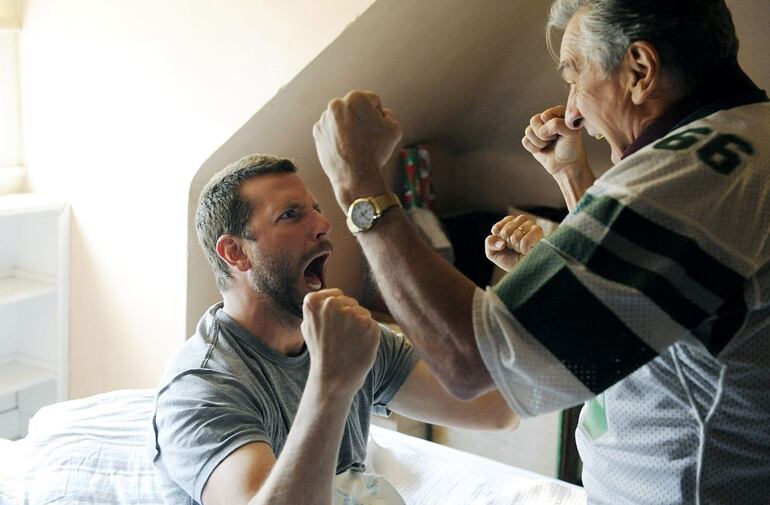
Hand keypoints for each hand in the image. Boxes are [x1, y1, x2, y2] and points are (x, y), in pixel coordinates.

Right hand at [301, 289, 380, 393]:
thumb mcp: (307, 326)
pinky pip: (372, 324)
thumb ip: (317, 308)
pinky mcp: (369, 325)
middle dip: (349, 318)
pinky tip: (358, 347)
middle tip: (340, 339)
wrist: (333, 379)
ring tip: (348, 344)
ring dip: (359, 327)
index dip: (337, 312)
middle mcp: (332, 304)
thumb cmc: (320, 353)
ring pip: (363, 313)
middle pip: (351, 303)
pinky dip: (369, 335)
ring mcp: (351, 314)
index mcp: (313, 302)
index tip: (332, 329)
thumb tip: (328, 296)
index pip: (336, 295)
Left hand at [313, 90, 402, 208]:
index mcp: (356, 98)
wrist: (356, 176)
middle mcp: (336, 104)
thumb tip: (380, 113)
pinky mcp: (317, 132)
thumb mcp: (394, 128)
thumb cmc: (377, 151)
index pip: (373, 101)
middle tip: (366, 138)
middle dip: (361, 119)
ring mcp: (324, 118)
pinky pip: (331, 130)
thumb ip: (388, 114)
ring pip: (342, 118)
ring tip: (355, 145)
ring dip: (348, 127)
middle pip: (355, 108)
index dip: (379, 116)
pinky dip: (337, 137)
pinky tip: (345, 148)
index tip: (377, 131)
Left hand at [484, 215, 543, 271]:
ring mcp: (530, 224)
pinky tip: (528, 250)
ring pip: (515, 236)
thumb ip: (490, 242)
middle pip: (505, 232)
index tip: (505, 246)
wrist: (526, 270)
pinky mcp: (538, 231)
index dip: (499, 241)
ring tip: (522, 249)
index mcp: (508, 222)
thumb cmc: (511, 260)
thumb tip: (501, 242)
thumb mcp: (493, 252)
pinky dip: (525, 249)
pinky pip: (525, 241)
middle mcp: (520, 220)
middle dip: (508, 244)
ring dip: (517, 247)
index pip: (497, 228)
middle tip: (515, 249)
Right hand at [521, 105, 588, 176]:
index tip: (562, 134)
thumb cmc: (571, 147)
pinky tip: (543, 149)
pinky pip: (525, 141)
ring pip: (528, 131)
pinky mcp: (531, 139)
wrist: (566, 164)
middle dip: (544, 135)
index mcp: (558, 111)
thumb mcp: (571, 134)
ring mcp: (538, 128)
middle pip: (534, 121)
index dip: (551, 127)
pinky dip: (534, 148)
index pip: (545, 115)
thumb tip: (541, 130)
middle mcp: (547, 118)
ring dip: (539, 142)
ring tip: (549, 144)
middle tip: (554, 139)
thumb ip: (558, 125)